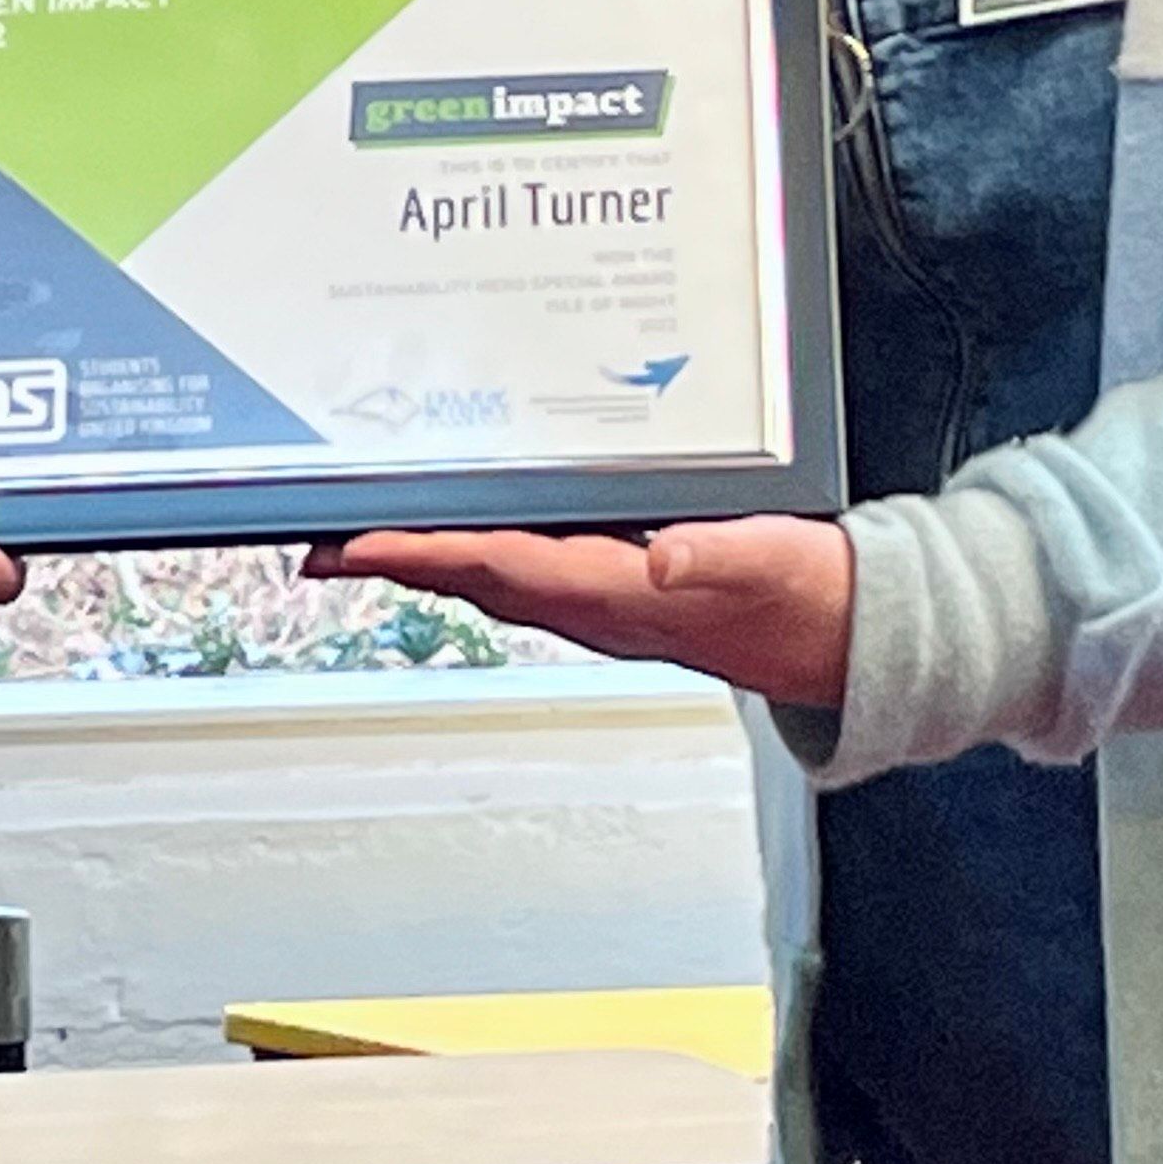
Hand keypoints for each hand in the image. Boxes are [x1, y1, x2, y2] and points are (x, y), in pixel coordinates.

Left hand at [305, 516, 853, 704]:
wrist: (844, 635)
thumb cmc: (807, 597)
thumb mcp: (775, 559)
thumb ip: (720, 554)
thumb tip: (664, 554)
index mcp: (618, 593)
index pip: (495, 566)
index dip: (420, 554)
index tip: (356, 544)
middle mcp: (595, 605)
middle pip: (469, 575)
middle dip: (393, 558)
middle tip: (318, 541)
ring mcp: (600, 602)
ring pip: (488, 575)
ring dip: (424, 556)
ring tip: (362, 536)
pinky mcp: (613, 588)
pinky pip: (524, 568)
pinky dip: (476, 547)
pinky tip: (461, 529)